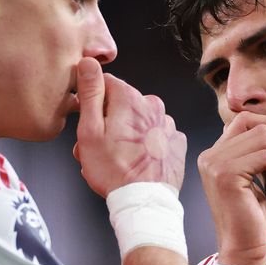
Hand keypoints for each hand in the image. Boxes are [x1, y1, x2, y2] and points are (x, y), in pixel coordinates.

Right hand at [74, 58, 186, 196]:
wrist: (143, 202)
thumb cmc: (113, 170)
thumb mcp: (90, 130)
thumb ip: (90, 93)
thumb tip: (88, 62)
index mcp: (130, 98)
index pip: (105, 84)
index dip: (92, 103)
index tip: (90, 122)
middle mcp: (153, 105)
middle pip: (122, 104)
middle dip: (108, 122)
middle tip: (99, 148)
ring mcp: (168, 124)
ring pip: (138, 121)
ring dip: (126, 135)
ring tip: (117, 159)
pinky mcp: (176, 142)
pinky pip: (156, 135)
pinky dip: (146, 145)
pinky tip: (137, 161)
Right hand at [197, 112, 265, 264]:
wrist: (245, 252)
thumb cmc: (254, 220)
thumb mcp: (258, 180)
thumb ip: (260, 155)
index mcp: (215, 155)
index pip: (244, 120)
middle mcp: (210, 156)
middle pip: (257, 128)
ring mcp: (215, 164)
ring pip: (264, 140)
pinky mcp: (226, 175)